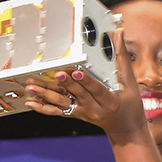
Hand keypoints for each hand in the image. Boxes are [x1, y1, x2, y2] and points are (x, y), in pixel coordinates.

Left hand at [23, 29, 148, 139]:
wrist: (124, 128)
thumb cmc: (129, 104)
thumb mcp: (130, 82)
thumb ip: (121, 57)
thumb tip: (120, 34)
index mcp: (109, 101)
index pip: (96, 89)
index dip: (86, 81)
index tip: (76, 72)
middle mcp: (94, 109)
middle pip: (77, 94)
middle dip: (65, 84)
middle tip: (54, 73)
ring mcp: (83, 113)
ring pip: (63, 103)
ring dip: (46, 95)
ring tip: (32, 87)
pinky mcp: (76, 114)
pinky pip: (58, 112)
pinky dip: (44, 108)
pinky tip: (32, 102)